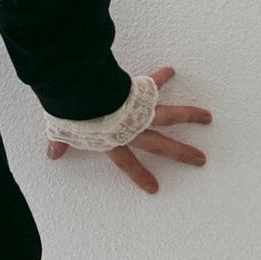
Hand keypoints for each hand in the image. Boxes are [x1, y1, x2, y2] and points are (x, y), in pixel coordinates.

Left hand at [45, 64, 210, 191]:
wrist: (83, 95)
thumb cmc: (74, 116)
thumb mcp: (64, 133)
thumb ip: (61, 143)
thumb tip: (52, 154)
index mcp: (115, 142)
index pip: (128, 164)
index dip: (140, 176)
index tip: (155, 188)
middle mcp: (133, 130)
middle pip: (163, 145)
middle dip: (182, 153)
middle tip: (201, 159)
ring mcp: (139, 111)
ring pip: (171, 115)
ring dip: (190, 115)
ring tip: (208, 117)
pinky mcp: (138, 92)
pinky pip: (153, 84)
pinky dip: (160, 76)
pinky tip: (170, 70)